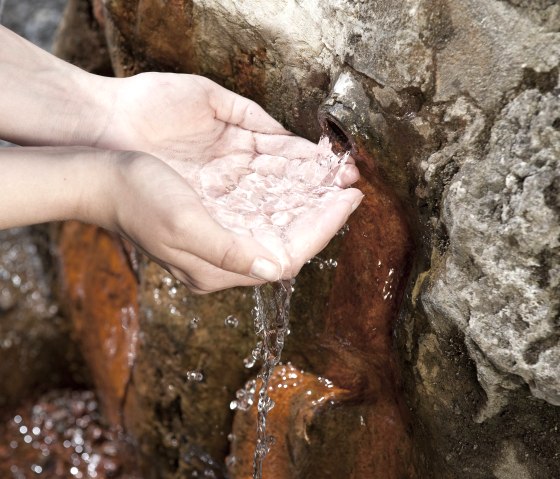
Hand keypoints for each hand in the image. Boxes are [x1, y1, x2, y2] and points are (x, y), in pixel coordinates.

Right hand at [105, 150, 361, 292]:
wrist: (103, 179)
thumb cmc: (136, 198)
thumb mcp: (181, 223)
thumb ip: (228, 250)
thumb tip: (278, 266)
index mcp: (218, 268)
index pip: (287, 254)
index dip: (323, 227)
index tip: (349, 200)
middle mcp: (225, 258)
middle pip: (289, 241)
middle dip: (323, 215)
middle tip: (351, 187)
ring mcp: (221, 240)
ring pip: (279, 225)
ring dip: (308, 203)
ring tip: (335, 180)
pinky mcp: (217, 221)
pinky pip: (262, 211)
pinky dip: (286, 196)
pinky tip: (301, 179)